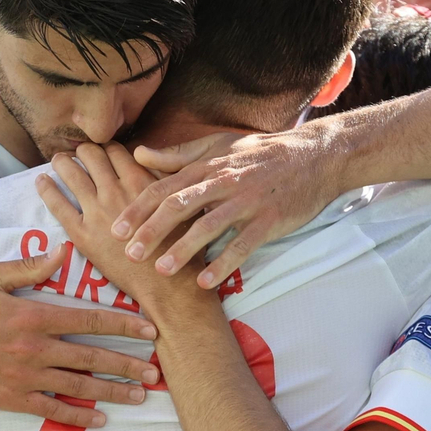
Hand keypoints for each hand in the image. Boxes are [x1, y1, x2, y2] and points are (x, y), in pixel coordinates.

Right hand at [0, 248, 160, 428]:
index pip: (91, 320)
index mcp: (34, 315)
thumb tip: (63, 251)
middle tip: (156, 371)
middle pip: (92, 357)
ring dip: (112, 392)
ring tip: (139, 397)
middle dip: (128, 364)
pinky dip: (78, 417)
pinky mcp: (14, 399)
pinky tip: (100, 420)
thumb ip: (29, 266)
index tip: (150, 331)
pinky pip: (52, 410)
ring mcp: (25, 376)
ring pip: (79, 386)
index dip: (124, 326)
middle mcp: (35, 348)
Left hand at [36, 143, 206, 315]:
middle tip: (78, 153)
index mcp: (141, 182)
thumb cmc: (178, 246)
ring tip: (59, 160)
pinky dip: (47, 189)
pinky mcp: (83, 233)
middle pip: (93, 155)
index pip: (116, 150)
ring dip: (63, 162)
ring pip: (72, 172)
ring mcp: (97, 211)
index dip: (107, 148)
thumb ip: (162, 182)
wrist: (167, 284)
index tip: (102, 151)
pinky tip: (42, 180)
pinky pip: (57, 204)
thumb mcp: (176, 206)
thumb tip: (149, 161)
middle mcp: (117, 191)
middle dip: (83, 150)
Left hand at [110, 127, 347, 287]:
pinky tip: (205, 283)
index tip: (116, 230)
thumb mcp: (219, 147)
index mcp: (207, 167)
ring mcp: (247, 201)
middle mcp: (223, 182)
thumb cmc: (261, 153)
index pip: (165, 188)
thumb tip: (138, 154)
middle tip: (130, 254)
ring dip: (183, 250)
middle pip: (180, 206)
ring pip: (208, 227)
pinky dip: (224, 264)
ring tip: (161, 271)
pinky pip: (242, 245)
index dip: (138, 209)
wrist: (314, 157)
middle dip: (152, 231)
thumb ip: (178, 156)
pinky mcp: (269, 220)